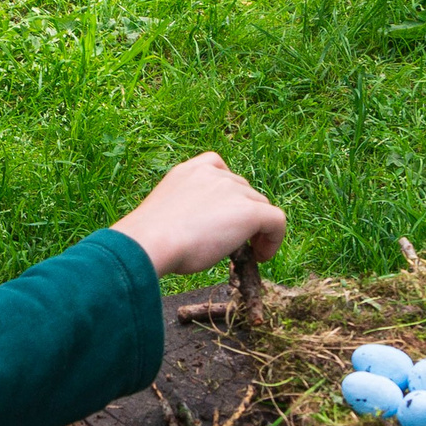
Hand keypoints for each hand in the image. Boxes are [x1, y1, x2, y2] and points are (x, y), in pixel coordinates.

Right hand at [110, 153, 286, 277]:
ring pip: (259, 206)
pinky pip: (276, 221)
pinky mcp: (250, 211)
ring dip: (255, 228)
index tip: (221, 215)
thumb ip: (184, 210)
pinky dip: (274, 239)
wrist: (150, 242)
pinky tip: (261, 257)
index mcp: (190, 171)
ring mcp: (234, 190)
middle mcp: (215, 174)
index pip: (219, 168)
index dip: (226, 193)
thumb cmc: (149, 239)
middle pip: (243, 191)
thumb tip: (195, 230)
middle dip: (240, 214)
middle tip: (230, 244)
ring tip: (245, 254)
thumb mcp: (166, 214)